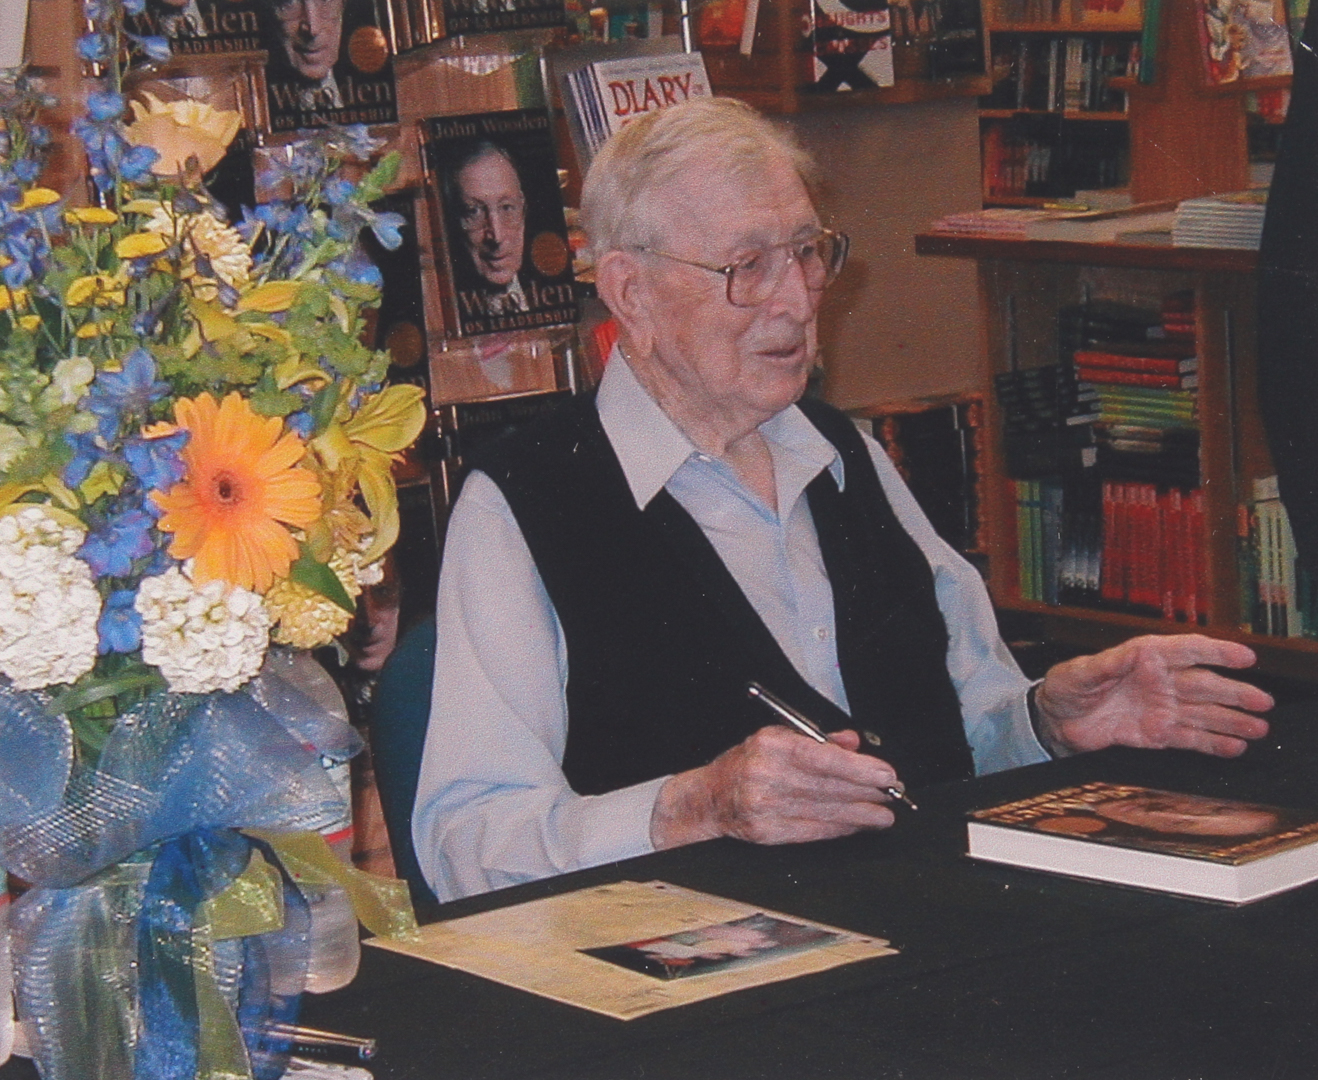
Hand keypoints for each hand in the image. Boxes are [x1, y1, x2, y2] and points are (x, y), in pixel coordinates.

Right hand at [649, 726, 901, 849]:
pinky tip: (856, 826)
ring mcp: (765, 807)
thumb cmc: (746, 763)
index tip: (885, 774)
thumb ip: (817, 739)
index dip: (858, 768)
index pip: (823, 758)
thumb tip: (853, 743)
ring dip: (860, 815)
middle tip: (893, 795)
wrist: (708, 799)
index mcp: (770, 745)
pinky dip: (839, 829)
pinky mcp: (766, 832)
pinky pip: (812, 832)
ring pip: (825, 812)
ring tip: (883, 815)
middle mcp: (766, 775)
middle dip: (867, 792)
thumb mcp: (776, 737)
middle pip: (828, 786)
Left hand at [1034, 634, 1272, 758]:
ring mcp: (1162, 709)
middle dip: (1234, 692)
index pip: (1186, 650)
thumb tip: (1133, 654)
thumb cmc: (1067, 687)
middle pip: (1204, 685)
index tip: (1245, 657)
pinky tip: (1235, 746)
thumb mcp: (1081, 672)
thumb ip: (1107, 665)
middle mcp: (1160, 682)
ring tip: (1259, 727)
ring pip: (1203, 713)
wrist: (1055, 721)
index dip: (1217, 652)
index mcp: (1144, 658)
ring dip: (1231, 720)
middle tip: (1262, 701)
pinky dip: (1213, 743)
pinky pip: (1190, 738)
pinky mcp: (1157, 734)